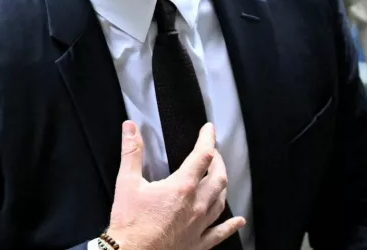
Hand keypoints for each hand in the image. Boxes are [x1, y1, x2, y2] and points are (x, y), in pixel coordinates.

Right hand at [106, 121, 244, 249]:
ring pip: (221, 201)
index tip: (209, 130)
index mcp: (182, 187)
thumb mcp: (127, 184)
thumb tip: (130, 128)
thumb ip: (131, 153)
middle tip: (213, 153)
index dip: (208, 139)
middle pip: (218, 177)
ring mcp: (199, 225)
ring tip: (219, 177)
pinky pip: (220, 233)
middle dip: (218, 161)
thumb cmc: (130, 224)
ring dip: (222, 186)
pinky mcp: (198, 243)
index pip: (202, 155)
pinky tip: (238, 222)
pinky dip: (231, 225)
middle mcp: (196, 205)